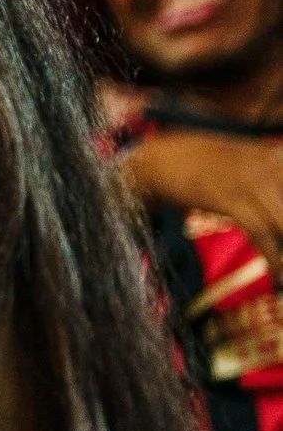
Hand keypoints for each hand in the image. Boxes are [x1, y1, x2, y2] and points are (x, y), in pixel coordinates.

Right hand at [126, 130, 282, 267]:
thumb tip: (278, 213)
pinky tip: (280, 276)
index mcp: (278, 154)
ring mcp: (250, 179)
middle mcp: (271, 163)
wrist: (159, 159)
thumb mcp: (250, 163)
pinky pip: (262, 233)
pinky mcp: (229, 196)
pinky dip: (275, 260)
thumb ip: (274, 176)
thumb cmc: (208, 165)